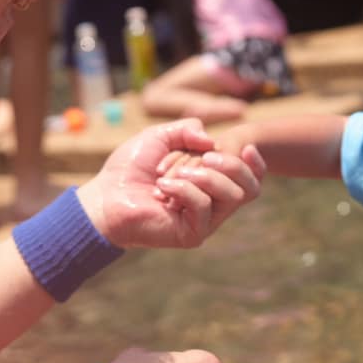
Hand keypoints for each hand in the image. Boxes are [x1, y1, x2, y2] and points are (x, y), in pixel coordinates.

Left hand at [76, 118, 266, 249]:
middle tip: (205, 156)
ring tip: (173, 173)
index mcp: (210, 182)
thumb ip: (187, 129)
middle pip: (250, 188)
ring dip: (206, 176)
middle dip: (232, 165)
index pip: (250, 179)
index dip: (257, 164)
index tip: (247, 147)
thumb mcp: (160, 137)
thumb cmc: (130, 169)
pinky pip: (204, 206)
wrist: (105, 196)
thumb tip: (211, 141)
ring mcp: (204, 220)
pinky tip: (163, 187)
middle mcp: (212, 203)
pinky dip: (185, 189)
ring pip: (233, 196)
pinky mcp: (192, 233)